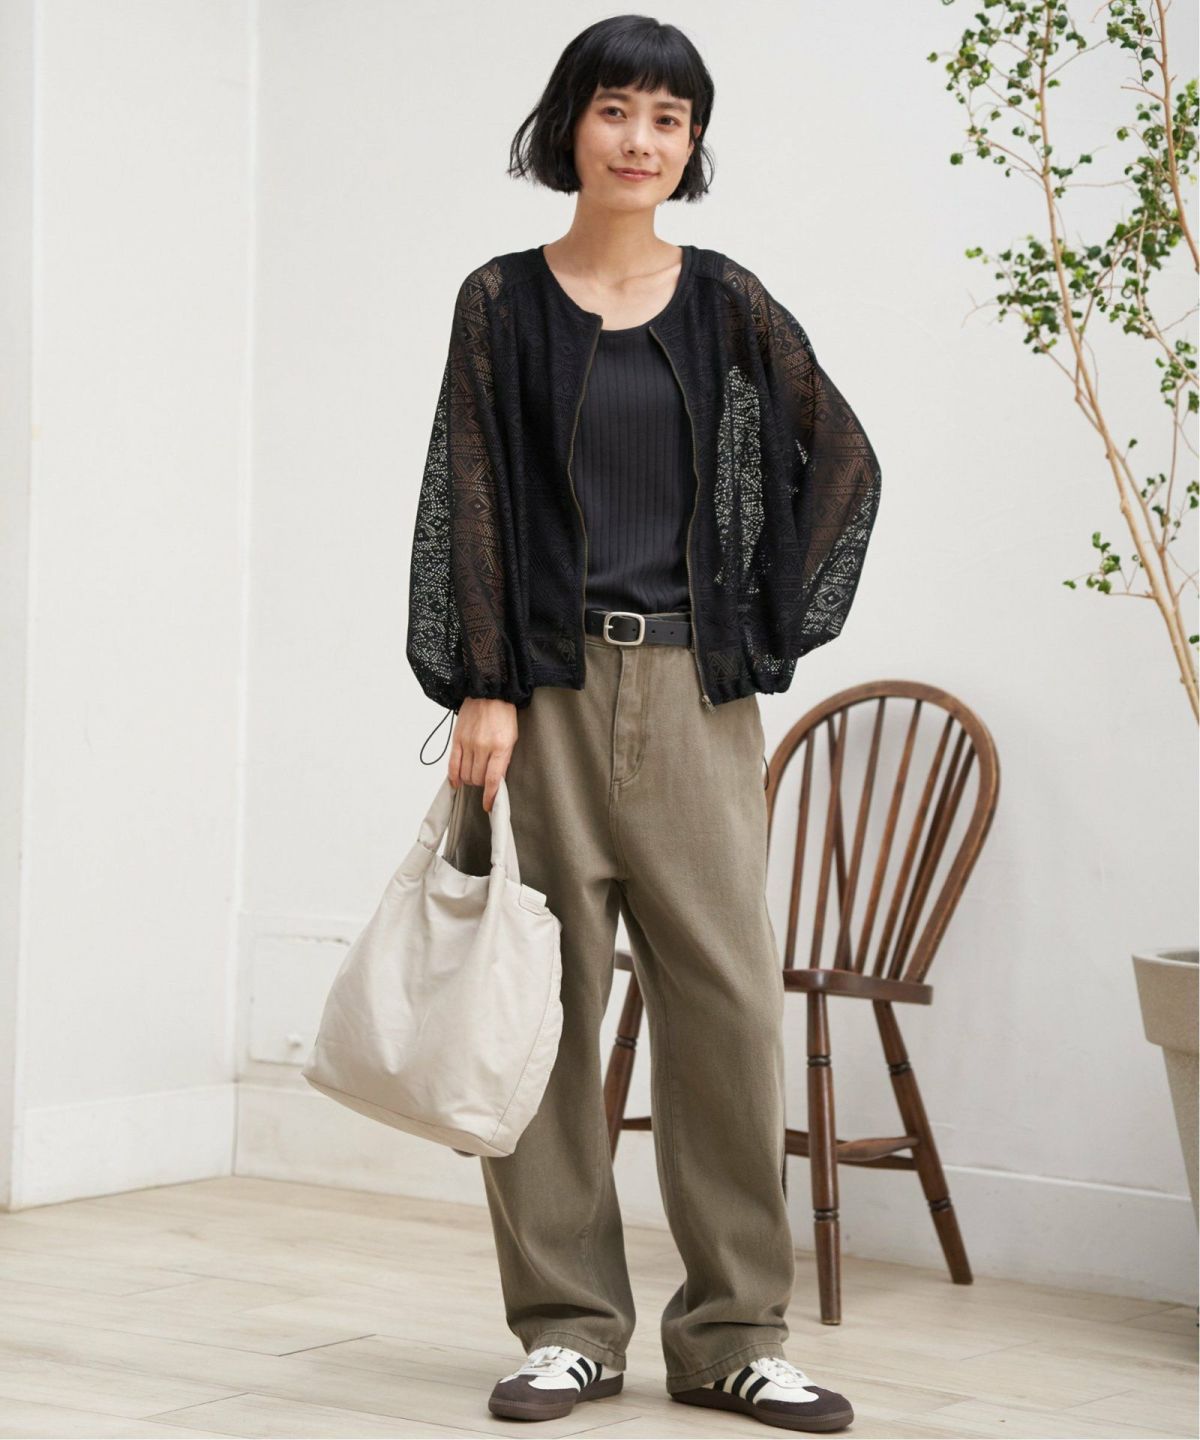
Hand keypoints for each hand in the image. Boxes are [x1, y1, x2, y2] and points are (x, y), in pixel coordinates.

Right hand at [449, 698, 517, 812]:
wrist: (490, 691)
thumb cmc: (503, 714)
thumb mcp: (512, 737)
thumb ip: (503, 759)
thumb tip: (496, 780)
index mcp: (501, 746)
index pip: (493, 779)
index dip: (490, 796)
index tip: (488, 806)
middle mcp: (483, 746)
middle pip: (477, 778)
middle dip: (480, 785)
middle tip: (483, 781)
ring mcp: (468, 742)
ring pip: (465, 774)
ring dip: (469, 780)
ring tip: (473, 775)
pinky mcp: (457, 738)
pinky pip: (452, 764)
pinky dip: (453, 776)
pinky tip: (456, 782)